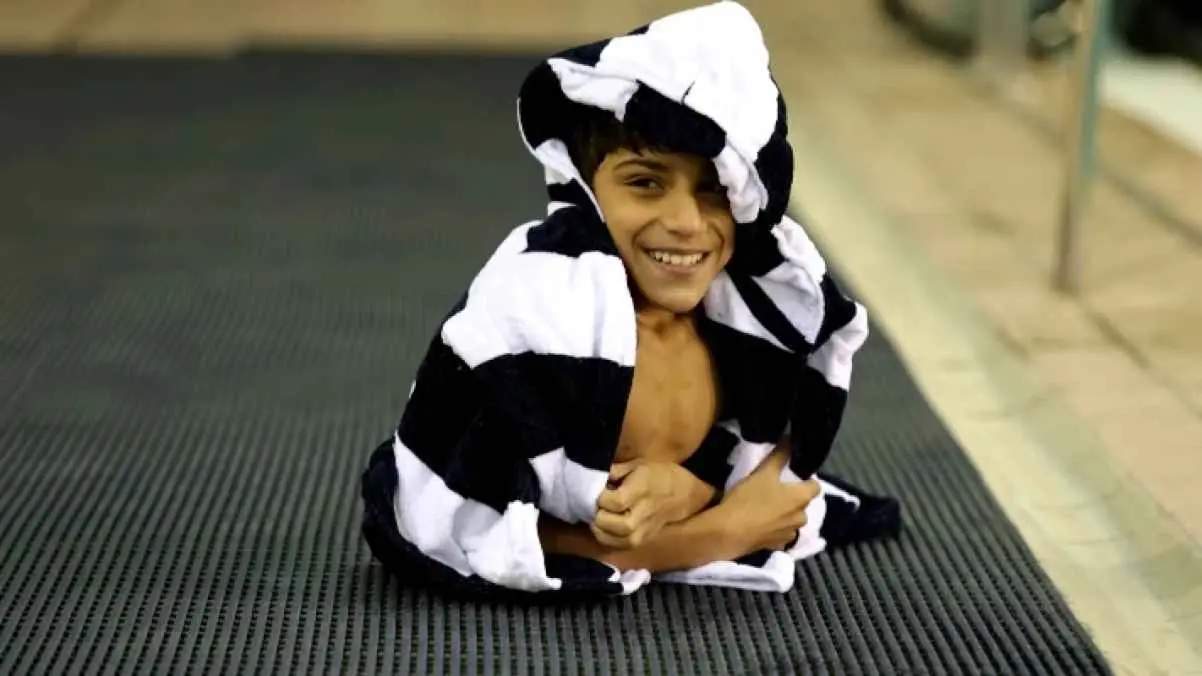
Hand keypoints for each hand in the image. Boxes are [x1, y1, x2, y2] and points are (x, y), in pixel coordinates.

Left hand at [590, 460, 713, 549]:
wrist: (683, 493)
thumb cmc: (658, 474)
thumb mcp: (637, 464)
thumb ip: (614, 472)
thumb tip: (592, 479)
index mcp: (643, 490)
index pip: (615, 502)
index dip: (600, 498)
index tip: (595, 491)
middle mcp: (645, 513)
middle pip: (616, 525)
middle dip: (598, 516)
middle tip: (593, 506)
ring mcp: (645, 530)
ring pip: (617, 539)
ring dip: (600, 529)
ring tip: (596, 516)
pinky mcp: (643, 540)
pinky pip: (620, 546)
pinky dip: (607, 539)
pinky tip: (602, 527)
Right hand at [719, 449, 820, 552]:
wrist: (729, 532)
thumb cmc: (749, 498)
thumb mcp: (763, 472)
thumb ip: (780, 455)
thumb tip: (791, 438)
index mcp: (801, 498)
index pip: (815, 486)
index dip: (806, 479)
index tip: (793, 475)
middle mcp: (801, 518)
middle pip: (802, 504)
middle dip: (793, 498)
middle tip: (774, 490)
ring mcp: (789, 534)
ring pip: (792, 520)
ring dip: (784, 514)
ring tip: (766, 508)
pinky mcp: (776, 546)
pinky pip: (780, 534)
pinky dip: (774, 529)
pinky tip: (761, 524)